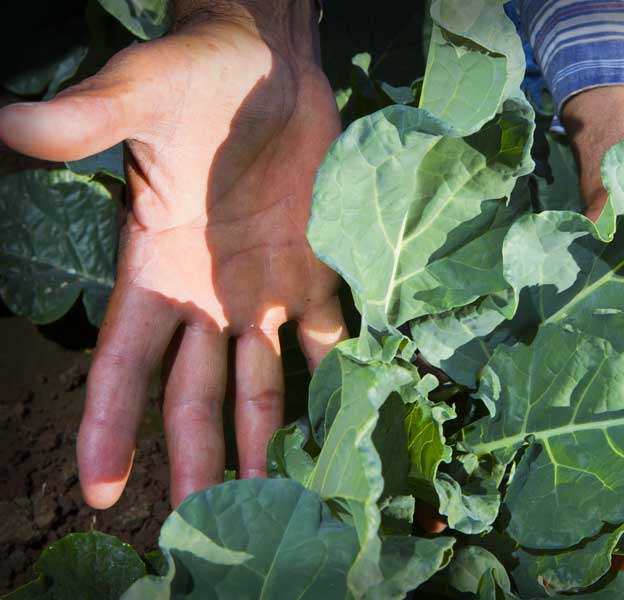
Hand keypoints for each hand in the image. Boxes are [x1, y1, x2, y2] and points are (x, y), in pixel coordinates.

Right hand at [0, 1, 346, 508]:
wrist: (272, 62)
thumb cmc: (198, 74)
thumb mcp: (137, 96)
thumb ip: (81, 122)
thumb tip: (3, 123)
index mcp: (156, 270)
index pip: (123, 362)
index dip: (109, 424)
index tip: (101, 487)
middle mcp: (207, 295)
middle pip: (195, 395)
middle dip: (197, 458)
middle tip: (207, 525)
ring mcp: (264, 290)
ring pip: (261, 383)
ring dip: (267, 441)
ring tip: (280, 498)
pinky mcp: (316, 271)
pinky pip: (330, 334)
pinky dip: (342, 374)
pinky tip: (351, 421)